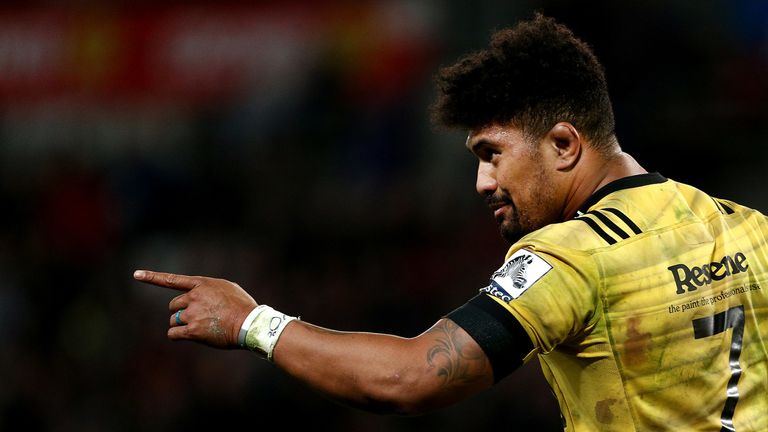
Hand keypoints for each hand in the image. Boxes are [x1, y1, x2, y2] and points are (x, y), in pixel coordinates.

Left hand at [134, 270, 257, 348]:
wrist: (249, 323)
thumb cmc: (242, 306)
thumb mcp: (227, 288)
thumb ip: (209, 289)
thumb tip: (198, 295)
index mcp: (202, 284)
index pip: (172, 280)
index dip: (152, 277)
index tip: (136, 274)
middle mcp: (194, 297)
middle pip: (173, 305)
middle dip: (181, 312)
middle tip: (198, 318)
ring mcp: (192, 313)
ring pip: (173, 320)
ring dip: (181, 325)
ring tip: (201, 327)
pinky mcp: (192, 330)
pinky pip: (174, 333)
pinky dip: (178, 335)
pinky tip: (190, 336)